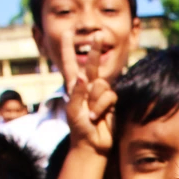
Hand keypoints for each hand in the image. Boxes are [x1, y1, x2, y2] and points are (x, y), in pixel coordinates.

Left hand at [62, 31, 116, 154]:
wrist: (92, 144)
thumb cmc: (79, 129)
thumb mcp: (73, 111)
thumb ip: (77, 93)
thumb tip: (83, 77)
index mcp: (74, 87)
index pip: (70, 64)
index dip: (67, 49)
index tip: (67, 33)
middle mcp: (88, 88)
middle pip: (93, 65)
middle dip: (95, 50)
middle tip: (98, 34)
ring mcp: (100, 94)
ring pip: (102, 84)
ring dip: (96, 101)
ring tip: (91, 115)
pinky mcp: (111, 102)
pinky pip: (109, 96)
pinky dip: (102, 106)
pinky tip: (98, 117)